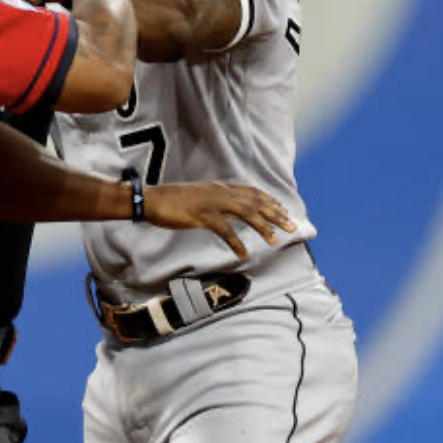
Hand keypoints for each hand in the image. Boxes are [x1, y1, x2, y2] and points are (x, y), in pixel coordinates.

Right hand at [143, 181, 295, 260]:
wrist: (151, 200)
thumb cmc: (170, 200)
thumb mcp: (196, 196)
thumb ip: (212, 200)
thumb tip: (225, 209)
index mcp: (218, 187)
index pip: (250, 191)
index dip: (268, 200)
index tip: (282, 209)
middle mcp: (219, 192)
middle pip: (254, 201)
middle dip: (275, 214)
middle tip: (291, 226)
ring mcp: (211, 203)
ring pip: (245, 212)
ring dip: (262, 226)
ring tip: (275, 239)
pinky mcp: (202, 215)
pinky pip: (225, 231)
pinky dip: (236, 243)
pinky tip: (244, 255)